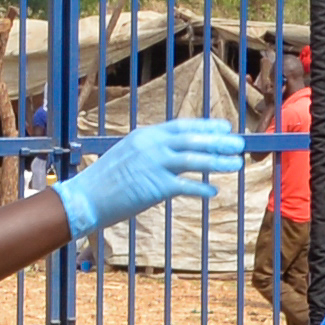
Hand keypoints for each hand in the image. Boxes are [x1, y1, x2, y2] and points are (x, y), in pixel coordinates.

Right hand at [56, 113, 246, 237]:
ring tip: (237, 165)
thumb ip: (150, 152)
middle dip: (219, 141)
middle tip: (239, 143)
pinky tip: (214, 191)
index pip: (182, 126)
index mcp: (145, 135)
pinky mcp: (155, 186)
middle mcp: (151, 145)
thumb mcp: (128, 155)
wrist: (85, 198)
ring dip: (219, 162)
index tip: (225, 127)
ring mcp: (154, 164)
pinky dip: (202, 188)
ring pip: (195, 160)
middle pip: (193, 140)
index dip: (206, 126)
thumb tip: (172, 154)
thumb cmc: (105, 181)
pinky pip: (186, 185)